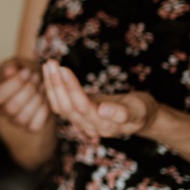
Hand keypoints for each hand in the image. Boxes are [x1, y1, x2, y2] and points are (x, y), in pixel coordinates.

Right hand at [0, 57, 49, 132]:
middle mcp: (3, 110)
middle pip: (12, 107)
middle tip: (38, 78)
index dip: (15, 82)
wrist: (37, 84)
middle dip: (28, 90)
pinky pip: (36, 124)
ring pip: (24, 117)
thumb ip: (12, 65)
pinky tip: (46, 98)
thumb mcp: (18, 63)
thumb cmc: (25, 72)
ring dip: (37, 99)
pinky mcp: (30, 127)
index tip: (28, 71)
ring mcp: (16, 121)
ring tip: (43, 86)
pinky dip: (44, 110)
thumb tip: (9, 71)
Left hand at [42, 60, 158, 141]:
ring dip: (52, 85)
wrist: (139, 119)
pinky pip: (60, 105)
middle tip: (51, 62)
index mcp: (104, 126)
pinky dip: (53, 89)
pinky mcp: (77, 118)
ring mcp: (81, 124)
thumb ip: (122, 113)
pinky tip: (50, 74)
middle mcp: (89, 127)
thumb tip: (103, 110)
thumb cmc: (141, 111)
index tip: (64, 69)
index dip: (71, 88)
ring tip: (48, 64)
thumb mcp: (139, 110)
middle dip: (57, 84)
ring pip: (60, 107)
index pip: (82, 107)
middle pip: (66, 108)